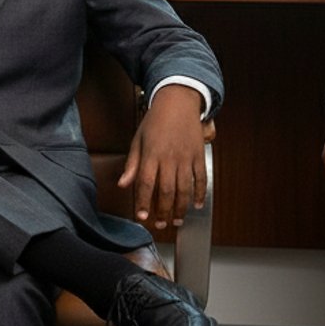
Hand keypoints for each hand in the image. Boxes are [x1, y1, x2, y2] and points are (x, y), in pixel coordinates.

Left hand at [117, 85, 205, 229]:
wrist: (178, 101)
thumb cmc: (155, 120)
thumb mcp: (138, 139)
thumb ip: (132, 164)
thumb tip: (123, 184)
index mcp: (151, 154)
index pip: (146, 184)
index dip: (143, 202)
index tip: (142, 216)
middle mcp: (169, 157)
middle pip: (167, 191)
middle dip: (163, 211)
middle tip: (160, 224)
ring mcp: (186, 157)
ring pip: (185, 189)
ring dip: (181, 208)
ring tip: (177, 221)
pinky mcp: (199, 155)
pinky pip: (201, 178)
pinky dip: (200, 193)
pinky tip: (197, 205)